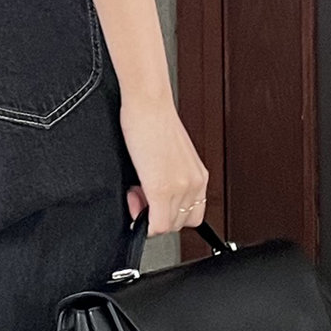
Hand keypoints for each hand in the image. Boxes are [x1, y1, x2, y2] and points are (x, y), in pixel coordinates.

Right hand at [119, 94, 208, 236]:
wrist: (148, 104)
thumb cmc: (154, 122)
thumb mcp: (169, 157)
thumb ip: (167, 182)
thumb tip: (150, 201)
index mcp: (198, 176)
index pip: (190, 215)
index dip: (166, 212)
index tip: (150, 198)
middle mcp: (194, 183)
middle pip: (179, 223)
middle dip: (155, 215)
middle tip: (138, 195)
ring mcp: (180, 188)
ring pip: (167, 226)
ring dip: (147, 216)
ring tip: (135, 191)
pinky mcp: (161, 189)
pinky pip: (157, 225)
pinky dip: (143, 222)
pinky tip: (132, 199)